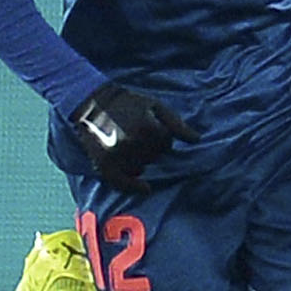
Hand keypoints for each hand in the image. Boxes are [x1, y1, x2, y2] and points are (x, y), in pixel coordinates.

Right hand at [70, 82, 194, 193]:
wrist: (93, 101)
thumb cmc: (128, 102)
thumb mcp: (155, 106)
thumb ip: (177, 124)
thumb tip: (197, 140)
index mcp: (147, 128)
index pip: (166, 144)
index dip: (162, 137)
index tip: (151, 128)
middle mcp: (132, 142)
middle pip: (154, 157)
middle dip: (150, 148)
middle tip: (136, 134)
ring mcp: (117, 154)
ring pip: (140, 168)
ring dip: (140, 162)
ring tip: (129, 145)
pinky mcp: (103, 163)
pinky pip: (121, 182)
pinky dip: (133, 187)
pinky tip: (145, 188)